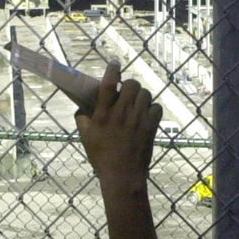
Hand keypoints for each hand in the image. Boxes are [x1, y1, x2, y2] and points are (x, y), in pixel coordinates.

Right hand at [75, 62, 162, 185]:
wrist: (123, 175)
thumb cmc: (101, 157)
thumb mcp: (85, 138)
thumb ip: (82, 120)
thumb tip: (82, 109)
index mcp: (103, 114)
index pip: (108, 84)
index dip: (112, 70)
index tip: (115, 63)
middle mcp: (121, 113)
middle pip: (132, 84)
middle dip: (129, 85)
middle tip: (125, 93)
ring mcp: (138, 119)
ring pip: (145, 93)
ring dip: (140, 96)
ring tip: (135, 105)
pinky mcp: (151, 126)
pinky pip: (156, 107)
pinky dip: (152, 108)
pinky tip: (145, 115)